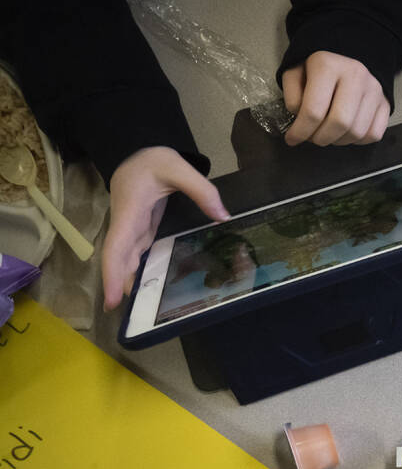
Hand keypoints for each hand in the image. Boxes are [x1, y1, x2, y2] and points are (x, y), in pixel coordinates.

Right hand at [103, 147, 228, 310]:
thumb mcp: (177, 167)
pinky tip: (150, 287)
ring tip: (141, 311)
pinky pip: (138, 255)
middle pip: (119, 261)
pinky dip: (140, 272)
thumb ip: (201, 190)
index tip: (112, 299)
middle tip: (131, 319)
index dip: (112, 274)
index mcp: (130, 212)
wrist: (138, 149)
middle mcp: (126, 225)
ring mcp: (132, 229)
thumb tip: (223, 215)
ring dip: (130, 283)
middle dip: (121, 287)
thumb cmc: (153, 158)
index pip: (116, 248)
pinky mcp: (141, 230)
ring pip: (127, 261)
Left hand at [281, 51, 389, 146]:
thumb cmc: (318, 69)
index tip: (292, 139)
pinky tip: (345, 132)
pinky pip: (373, 134)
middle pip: (339, 123)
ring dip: (338, 141)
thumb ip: (292, 96)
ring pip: (357, 132)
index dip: (300, 131)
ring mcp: (374, 90)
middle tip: (312, 137)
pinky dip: (357, 141)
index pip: (313, 111)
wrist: (347, 55)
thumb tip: (300, 121)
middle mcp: (355, 76)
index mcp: (328, 66)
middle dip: (321, 138)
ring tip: (327, 133)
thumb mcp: (295, 72)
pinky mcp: (385, 103)